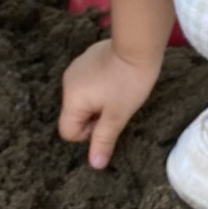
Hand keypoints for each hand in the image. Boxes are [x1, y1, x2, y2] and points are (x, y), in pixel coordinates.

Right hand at [59, 40, 161, 168]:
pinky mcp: (88, 56)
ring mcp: (77, 66)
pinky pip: (89, 80)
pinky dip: (101, 84)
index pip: (68, 131)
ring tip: (119, 90)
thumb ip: (104, 140)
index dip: (89, 132)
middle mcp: (68, 82)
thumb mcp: (118, 115)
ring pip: (83, 96)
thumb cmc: (129, 82)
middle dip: (95, 115)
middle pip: (75, 113)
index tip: (108, 119)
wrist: (139, 44)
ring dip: (99, 100)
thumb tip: (95, 164)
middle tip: (116, 106)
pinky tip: (118, 77)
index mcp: (71, 99)